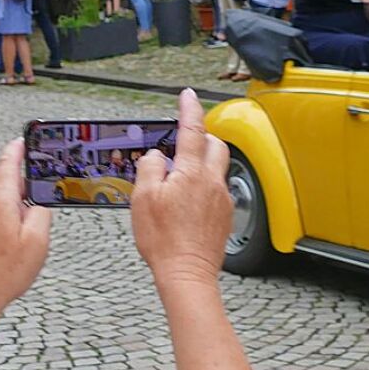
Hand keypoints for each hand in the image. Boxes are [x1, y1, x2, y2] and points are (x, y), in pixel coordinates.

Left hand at [0, 139, 51, 331]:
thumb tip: (37, 202)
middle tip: (35, 220)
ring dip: (13, 212)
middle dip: (24, 196)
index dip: (18, 149)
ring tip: (19, 240)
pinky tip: (7, 244)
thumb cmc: (4, 273)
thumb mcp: (38, 240)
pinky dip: (2, 222)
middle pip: (6, 184)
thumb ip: (41, 212)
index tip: (25, 140)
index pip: (8, 162)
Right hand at [131, 89, 231, 288]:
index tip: (187, 96)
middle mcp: (212, 182)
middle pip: (215, 144)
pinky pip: (218, 189)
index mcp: (191, 173)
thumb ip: (149, 169)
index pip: (192, 130)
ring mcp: (222, 198)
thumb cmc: (164, 241)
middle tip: (184, 142)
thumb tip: (156, 157)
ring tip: (182, 177)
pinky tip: (190, 202)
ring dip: (203, 163)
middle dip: (202, 137)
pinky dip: (205, 186)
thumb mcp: (143, 199)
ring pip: (218, 167)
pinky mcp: (225, 214)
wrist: (187, 273)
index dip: (189, 109)